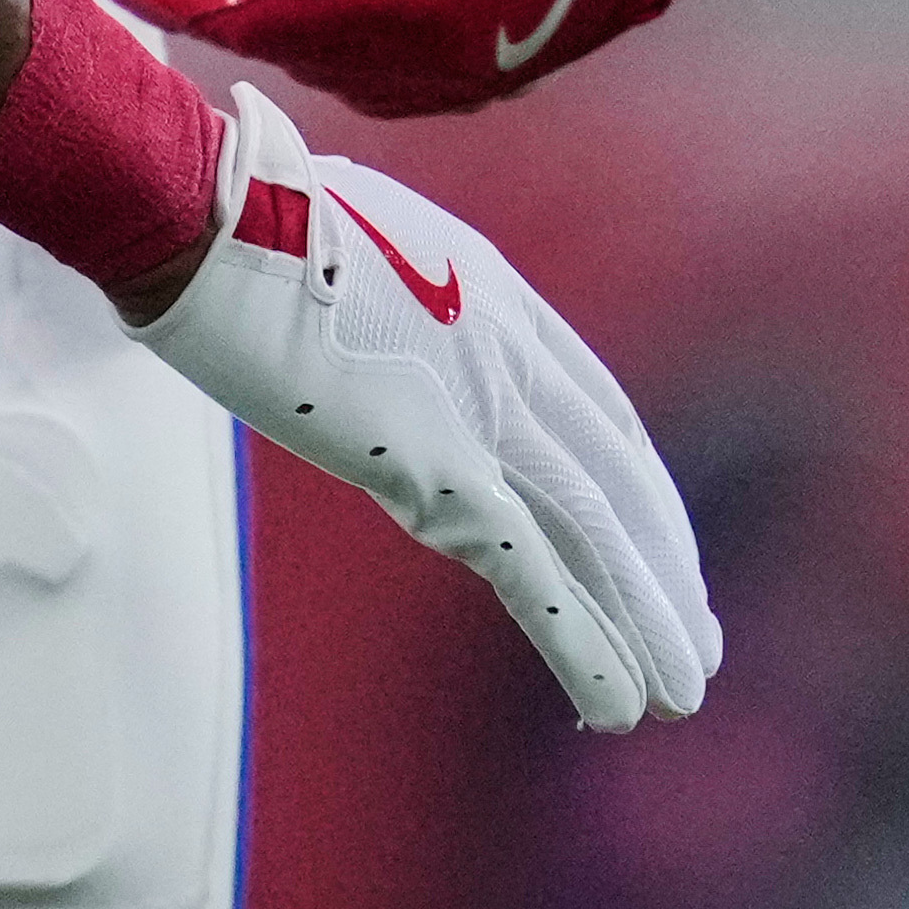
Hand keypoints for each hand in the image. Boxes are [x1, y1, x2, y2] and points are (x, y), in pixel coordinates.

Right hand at [124, 81, 716, 728]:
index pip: (597, 410)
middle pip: (615, 480)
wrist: (212, 213)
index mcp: (495, 293)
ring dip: (646, 622)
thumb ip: (382, 280)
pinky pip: (534, 572)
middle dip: (661, 568)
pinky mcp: (435, 466)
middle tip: (695, 642)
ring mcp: (480, 409)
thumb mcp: (349, 228)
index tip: (659, 544)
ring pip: (596, 535)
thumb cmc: (241, 205)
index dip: (636, 487)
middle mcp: (510, 353)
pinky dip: (585, 642)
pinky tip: (621, 702)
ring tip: (679, 696)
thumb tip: (350, 291)